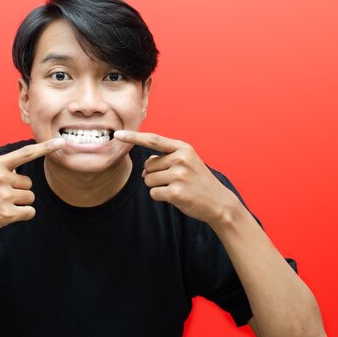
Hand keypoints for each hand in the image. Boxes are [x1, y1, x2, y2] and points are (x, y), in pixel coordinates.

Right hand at [0, 138, 64, 240]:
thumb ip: (4, 170)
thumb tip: (21, 172)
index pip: (25, 153)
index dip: (45, 148)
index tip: (60, 142)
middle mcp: (1, 178)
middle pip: (28, 183)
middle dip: (19, 191)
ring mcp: (4, 196)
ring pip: (30, 197)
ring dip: (20, 203)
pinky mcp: (7, 214)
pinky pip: (29, 212)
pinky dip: (22, 215)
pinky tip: (5, 215)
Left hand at [114, 130, 237, 224]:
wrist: (219, 202)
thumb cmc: (199, 181)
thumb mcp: (188, 161)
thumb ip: (167, 157)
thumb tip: (146, 164)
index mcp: (183, 148)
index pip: (153, 140)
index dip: (133, 137)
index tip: (118, 135)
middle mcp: (180, 159)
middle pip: (148, 165)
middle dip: (154, 174)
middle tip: (174, 180)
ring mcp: (179, 175)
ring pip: (148, 180)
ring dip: (157, 186)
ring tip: (176, 187)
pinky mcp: (176, 192)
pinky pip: (153, 193)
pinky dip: (160, 196)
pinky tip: (175, 197)